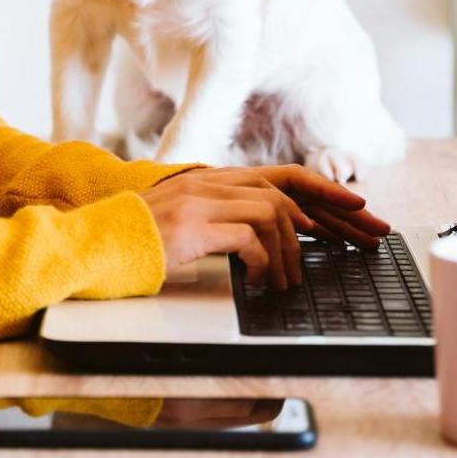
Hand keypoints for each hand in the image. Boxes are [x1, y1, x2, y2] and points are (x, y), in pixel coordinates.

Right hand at [142, 165, 391, 289]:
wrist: (94, 243)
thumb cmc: (138, 240)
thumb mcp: (187, 223)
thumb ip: (223, 219)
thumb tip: (267, 240)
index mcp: (214, 180)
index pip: (283, 175)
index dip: (324, 189)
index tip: (358, 206)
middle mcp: (211, 183)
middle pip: (288, 190)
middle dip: (332, 215)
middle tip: (362, 238)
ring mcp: (202, 201)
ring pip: (273, 215)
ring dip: (290, 252)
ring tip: (287, 282)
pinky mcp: (193, 225)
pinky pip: (249, 238)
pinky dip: (265, 262)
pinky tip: (262, 281)